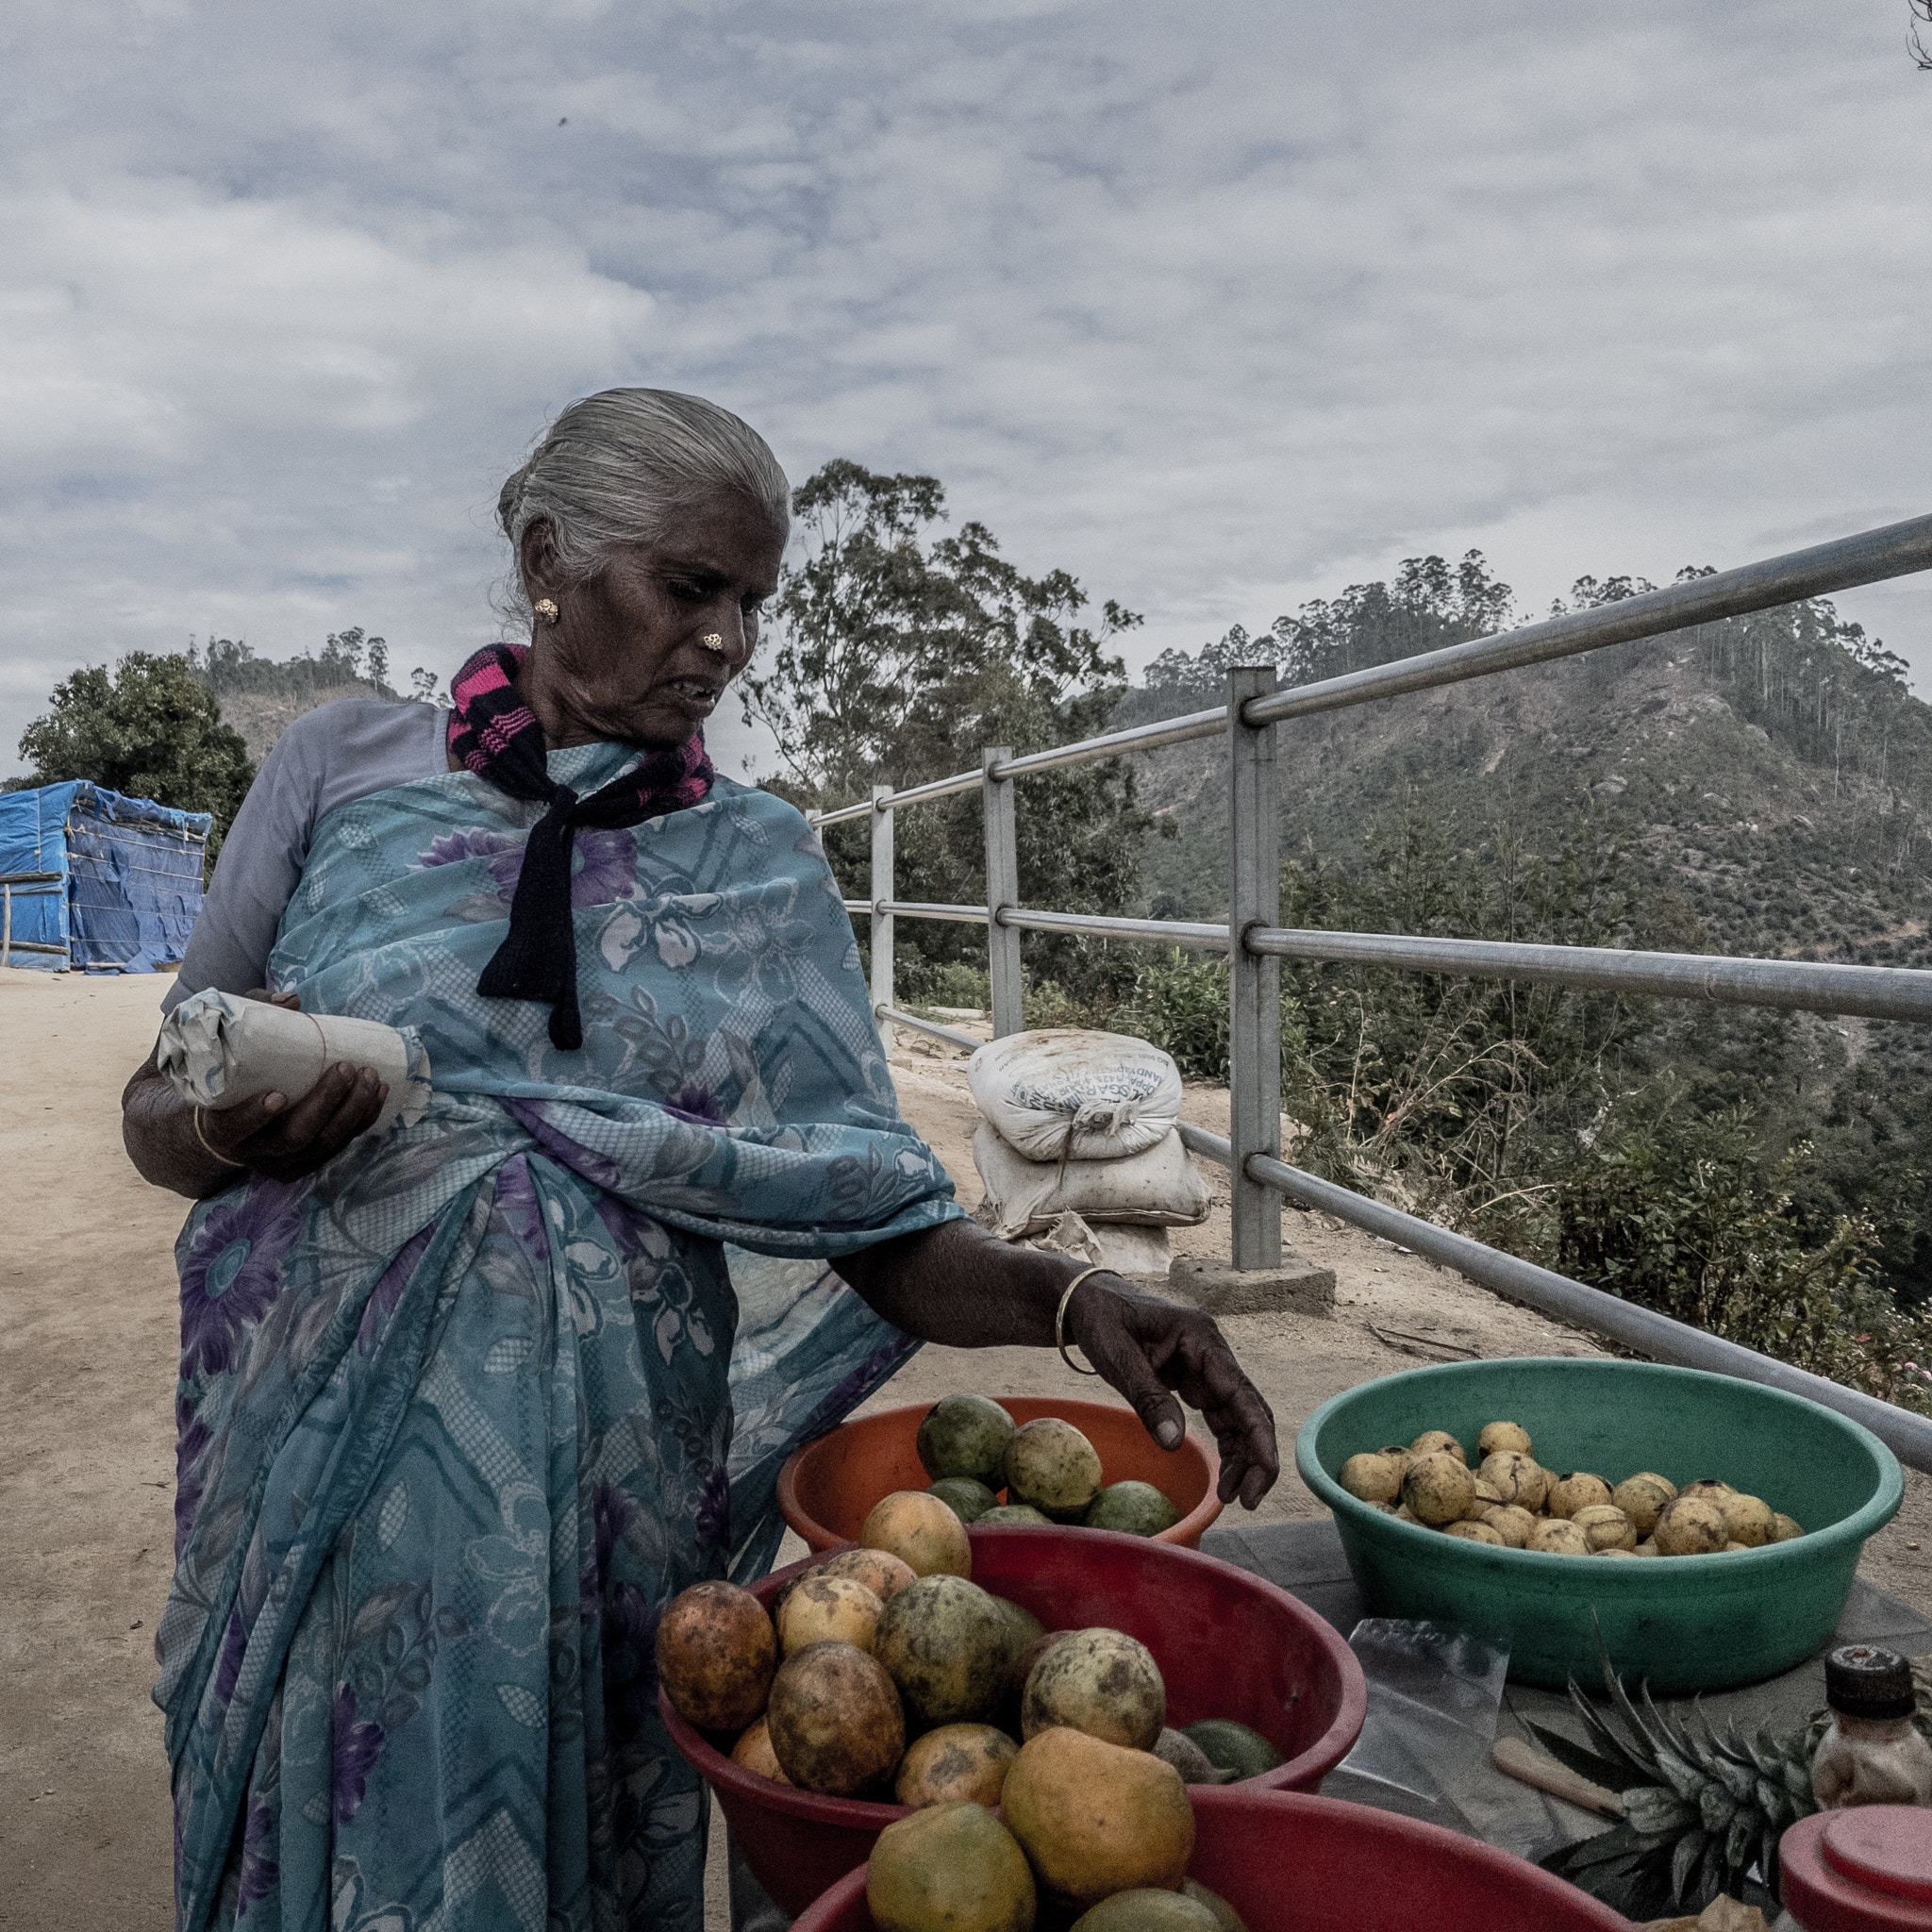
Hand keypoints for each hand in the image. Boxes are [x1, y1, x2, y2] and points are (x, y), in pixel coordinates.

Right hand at [195, 989, 389, 1183]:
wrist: (227, 1127)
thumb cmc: (231, 1077)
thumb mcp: (228, 1046)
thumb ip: (254, 1017)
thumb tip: (292, 1001)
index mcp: (221, 1127)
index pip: (233, 1128)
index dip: (254, 1116)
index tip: (277, 1096)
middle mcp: (252, 1151)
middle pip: (293, 1138)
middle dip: (325, 1104)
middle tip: (344, 1069)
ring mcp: (282, 1162)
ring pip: (323, 1145)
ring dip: (352, 1111)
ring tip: (370, 1077)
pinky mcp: (307, 1163)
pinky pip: (340, 1145)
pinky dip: (363, 1120)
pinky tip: (379, 1093)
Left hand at [1065, 1276, 1279, 1509]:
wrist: (1090, 1301)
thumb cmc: (1103, 1320)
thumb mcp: (1118, 1357)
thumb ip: (1148, 1397)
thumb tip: (1174, 1443)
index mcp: (1201, 1338)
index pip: (1241, 1392)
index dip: (1258, 1436)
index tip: (1264, 1473)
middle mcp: (1213, 1352)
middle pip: (1249, 1408)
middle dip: (1256, 1455)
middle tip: (1245, 1500)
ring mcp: (1207, 1367)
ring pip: (1239, 1417)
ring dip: (1242, 1456)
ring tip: (1231, 1496)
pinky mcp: (1197, 1380)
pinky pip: (1221, 1417)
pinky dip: (1226, 1446)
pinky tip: (1224, 1476)